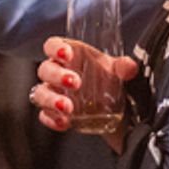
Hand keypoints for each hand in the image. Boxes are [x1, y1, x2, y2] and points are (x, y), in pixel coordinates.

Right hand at [31, 36, 138, 152]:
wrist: (115, 109)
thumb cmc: (108, 80)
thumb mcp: (117, 71)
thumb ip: (123, 67)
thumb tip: (129, 68)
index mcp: (69, 55)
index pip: (52, 45)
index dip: (55, 48)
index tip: (67, 54)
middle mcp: (57, 73)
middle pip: (45, 70)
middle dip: (57, 76)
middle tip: (76, 83)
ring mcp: (53, 94)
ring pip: (40, 94)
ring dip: (51, 100)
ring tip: (68, 108)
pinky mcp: (55, 114)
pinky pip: (45, 116)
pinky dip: (52, 120)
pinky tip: (64, 123)